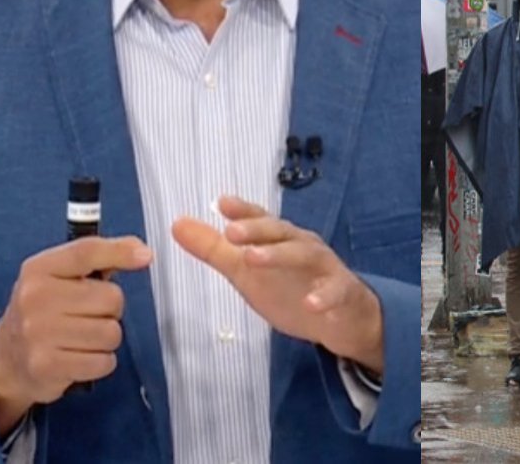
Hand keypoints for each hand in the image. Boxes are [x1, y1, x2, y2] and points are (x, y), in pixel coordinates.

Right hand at [0, 237, 151, 434]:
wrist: (6, 358)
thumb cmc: (43, 312)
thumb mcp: (60, 276)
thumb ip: (98, 259)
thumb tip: (140, 252)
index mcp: (39, 270)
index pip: (86, 252)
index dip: (120, 252)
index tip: (145, 256)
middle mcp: (34, 299)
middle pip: (111, 298)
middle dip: (111, 309)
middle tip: (89, 315)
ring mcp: (38, 333)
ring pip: (111, 332)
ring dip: (106, 338)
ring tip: (83, 337)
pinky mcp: (46, 366)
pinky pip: (103, 362)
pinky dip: (99, 362)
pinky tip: (79, 356)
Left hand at [173, 197, 383, 374]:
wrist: (342, 317)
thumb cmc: (292, 288)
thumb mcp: (247, 271)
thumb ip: (214, 249)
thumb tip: (177, 223)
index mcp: (280, 240)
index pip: (260, 220)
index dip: (244, 211)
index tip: (221, 203)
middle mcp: (304, 246)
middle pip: (281, 233)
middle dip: (257, 230)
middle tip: (231, 232)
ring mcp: (325, 268)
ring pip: (305, 255)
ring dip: (281, 255)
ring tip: (254, 259)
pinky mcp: (342, 293)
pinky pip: (335, 291)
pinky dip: (325, 296)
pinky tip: (311, 304)